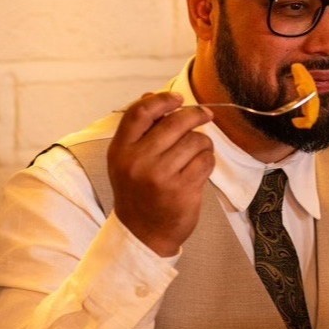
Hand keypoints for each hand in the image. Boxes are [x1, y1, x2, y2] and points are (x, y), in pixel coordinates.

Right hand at [107, 91, 214, 256]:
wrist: (142, 234)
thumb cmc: (138, 192)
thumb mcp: (127, 160)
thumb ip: (140, 129)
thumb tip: (153, 95)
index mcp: (120, 150)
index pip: (140, 112)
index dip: (163, 99)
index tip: (179, 98)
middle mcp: (138, 161)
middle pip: (175, 122)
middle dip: (195, 115)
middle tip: (206, 116)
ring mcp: (160, 176)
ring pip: (195, 140)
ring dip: (203, 143)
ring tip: (199, 151)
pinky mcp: (182, 190)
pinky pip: (205, 161)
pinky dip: (208, 160)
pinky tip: (201, 167)